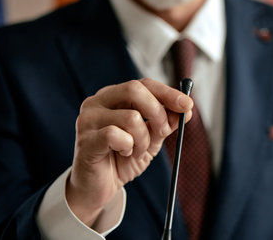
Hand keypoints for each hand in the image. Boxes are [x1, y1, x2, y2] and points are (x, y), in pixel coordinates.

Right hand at [66, 78, 192, 226]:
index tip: (187, 105)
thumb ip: (166, 124)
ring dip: (143, 139)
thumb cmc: (122, 159)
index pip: (143, 84)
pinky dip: (128, 147)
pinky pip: (115, 135)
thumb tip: (186, 110)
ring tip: (137, 150)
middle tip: (163, 131)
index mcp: (113, 96)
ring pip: (130, 117)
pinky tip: (123, 153)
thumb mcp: (151, 140)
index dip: (167, 93)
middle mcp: (98, 102)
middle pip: (134, 89)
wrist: (99, 188)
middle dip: (157, 111)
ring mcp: (88, 119)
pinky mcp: (85, 139)